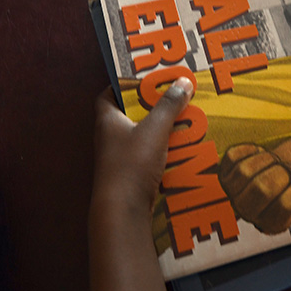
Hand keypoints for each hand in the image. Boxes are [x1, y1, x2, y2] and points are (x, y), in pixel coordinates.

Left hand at [92, 79, 193, 217]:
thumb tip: (183, 81)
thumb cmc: (131, 165)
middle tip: (172, 97)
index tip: (145, 79)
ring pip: (141, 136)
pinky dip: (162, 151)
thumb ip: (169, 105)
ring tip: (183, 121)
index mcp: (107, 120)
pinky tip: (181, 150)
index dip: (124, 84)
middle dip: (151, 107)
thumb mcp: (155, 130)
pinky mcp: (130, 175)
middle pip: (129, 114)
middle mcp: (109, 137)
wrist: (122, 211)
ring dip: (160, 130)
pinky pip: (147, 156)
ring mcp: (119, 158)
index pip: (108, 94)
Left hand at [218, 144, 290, 234]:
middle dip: (282, 172)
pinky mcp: (223, 172)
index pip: (283, 208)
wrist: (270, 179)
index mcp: (271, 223)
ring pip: (245, 171)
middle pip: (262, 188)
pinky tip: (260, 154)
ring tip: (275, 160)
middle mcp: (247, 212)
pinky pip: (233, 155)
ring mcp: (231, 192)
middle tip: (288, 169)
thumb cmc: (290, 187)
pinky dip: (250, 150)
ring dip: (267, 159)